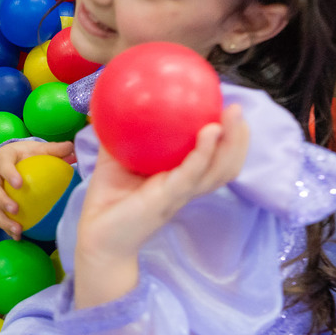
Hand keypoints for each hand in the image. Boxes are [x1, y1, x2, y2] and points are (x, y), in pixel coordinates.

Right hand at [0, 139, 75, 239]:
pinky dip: (5, 227)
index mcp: (2, 158)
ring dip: (2, 220)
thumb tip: (72, 148)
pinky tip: (18, 236)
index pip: (4, 165)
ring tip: (17, 230)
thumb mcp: (38, 149)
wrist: (7, 159)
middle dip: (1, 200)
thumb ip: (53, 149)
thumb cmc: (26, 154)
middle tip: (15, 210)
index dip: (9, 174)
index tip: (19, 184)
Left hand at [73, 105, 248, 307]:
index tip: (226, 107)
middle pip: (227, 164)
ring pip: (218, 170)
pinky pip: (191, 174)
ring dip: (231, 142)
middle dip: (240, 137)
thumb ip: (119, 132)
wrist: (95, 234)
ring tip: (233, 116)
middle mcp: (186, 186)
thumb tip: (116, 100)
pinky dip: (204, 153)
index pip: (215, 156)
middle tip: (237, 109)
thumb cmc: (108, 199)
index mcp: (181, 177)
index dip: (228, 136)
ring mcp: (180, 194)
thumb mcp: (115, 158)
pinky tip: (209, 133)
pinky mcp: (167, 199)